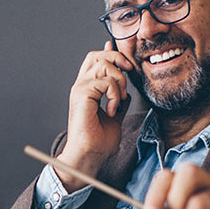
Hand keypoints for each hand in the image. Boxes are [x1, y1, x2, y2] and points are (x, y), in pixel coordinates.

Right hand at [53, 42, 137, 187]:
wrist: (89, 155)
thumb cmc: (98, 143)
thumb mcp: (115, 118)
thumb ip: (119, 103)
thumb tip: (126, 94)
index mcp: (87, 90)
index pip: (95, 61)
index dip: (110, 53)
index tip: (126, 62)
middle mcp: (81, 86)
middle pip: (98, 56)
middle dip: (117, 59)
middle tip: (129, 72)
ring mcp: (80, 89)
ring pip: (105, 65)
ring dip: (119, 81)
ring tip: (118, 101)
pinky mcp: (82, 94)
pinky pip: (106, 82)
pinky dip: (115, 96)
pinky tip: (112, 111)